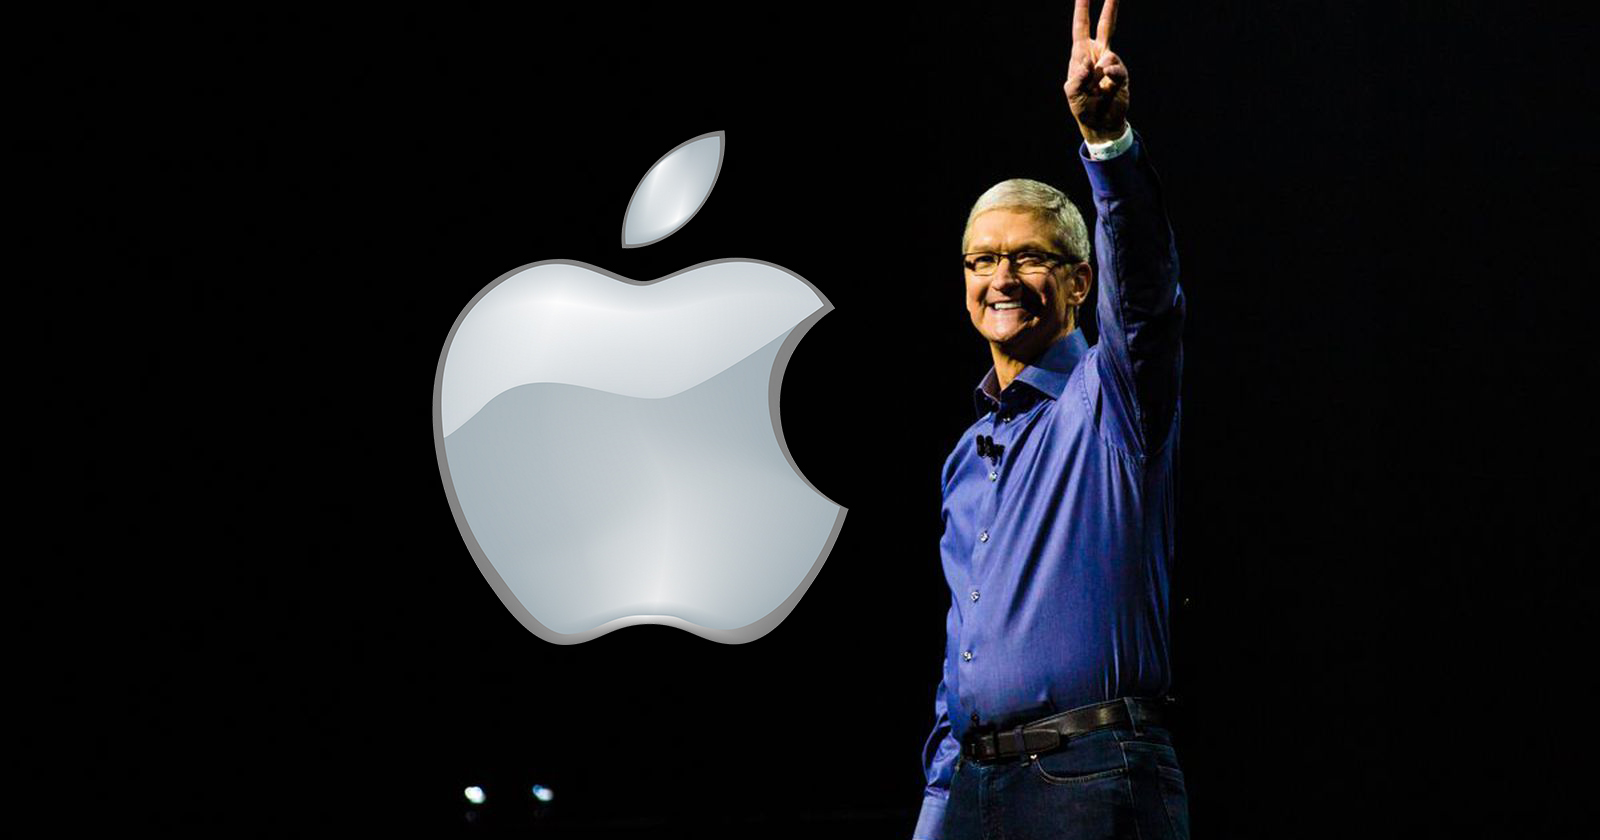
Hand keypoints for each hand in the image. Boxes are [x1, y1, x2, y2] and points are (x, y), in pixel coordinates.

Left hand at [1064, 0, 1128, 143]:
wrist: (1100, 124)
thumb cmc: (1083, 107)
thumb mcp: (1072, 94)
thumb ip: (1076, 79)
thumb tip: (1088, 65)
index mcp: (1081, 54)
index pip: (1081, 27)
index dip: (1082, 10)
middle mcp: (1098, 54)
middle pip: (1106, 25)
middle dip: (1110, 8)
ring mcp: (1111, 63)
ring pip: (1109, 54)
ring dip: (1100, 72)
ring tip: (1096, 88)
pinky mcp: (1121, 75)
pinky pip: (1117, 70)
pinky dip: (1110, 77)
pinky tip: (1107, 86)